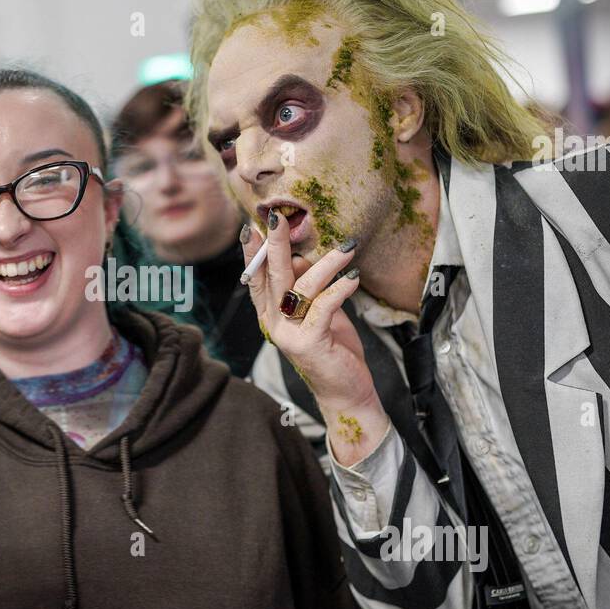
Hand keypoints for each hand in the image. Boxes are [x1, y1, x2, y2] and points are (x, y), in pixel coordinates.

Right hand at [242, 213, 389, 466]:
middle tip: (279, 218)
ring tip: (348, 248)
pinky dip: (340, 289)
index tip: (257, 225)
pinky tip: (354, 278)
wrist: (346, 390)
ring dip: (326, 264)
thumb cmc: (333, 348)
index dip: (255, 252)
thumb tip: (301, 257)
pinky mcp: (309, 343)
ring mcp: (288, 334)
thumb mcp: (317, 311)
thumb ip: (306, 287)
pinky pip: (324, 306)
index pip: (257, 277)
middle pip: (272, 276)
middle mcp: (274, 323)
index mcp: (271, 314)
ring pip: (301, 287)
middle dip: (275, 244)